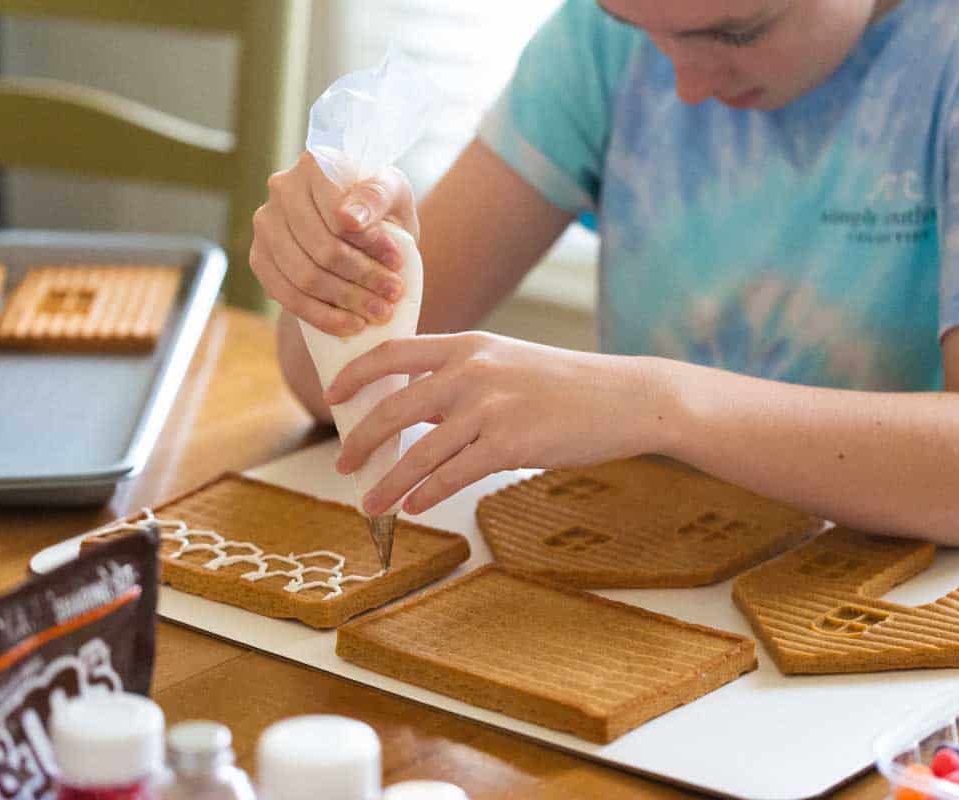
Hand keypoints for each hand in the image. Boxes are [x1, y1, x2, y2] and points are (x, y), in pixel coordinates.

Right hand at [250, 152, 418, 335]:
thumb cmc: (379, 207)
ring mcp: (265, 225)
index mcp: (314, 164)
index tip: (398, 264)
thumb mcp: (393, 193)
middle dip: (362, 278)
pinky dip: (321, 316)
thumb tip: (349, 219)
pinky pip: (286, 296)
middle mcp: (281, 189)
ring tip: (378, 313)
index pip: (337, 216)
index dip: (370, 245)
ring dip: (345, 301)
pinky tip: (350, 325)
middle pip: (320, 249)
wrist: (358, 228)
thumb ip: (377, 196)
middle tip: (392, 296)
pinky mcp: (259, 258)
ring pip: (303, 276)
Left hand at [324, 332, 657, 515]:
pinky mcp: (511, 443)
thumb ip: (461, 378)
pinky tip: (414, 507)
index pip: (392, 353)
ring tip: (370, 504)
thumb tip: (414, 407)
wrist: (626, 397)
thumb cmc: (567, 385)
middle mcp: (472, 370)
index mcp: (468, 345)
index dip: (355, 376)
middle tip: (344, 464)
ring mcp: (491, 406)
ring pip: (419, 451)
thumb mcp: (508, 362)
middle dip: (360, 440)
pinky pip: (453, 475)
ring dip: (388, 483)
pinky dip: (427, 494)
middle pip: (394, 407)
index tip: (332, 397)